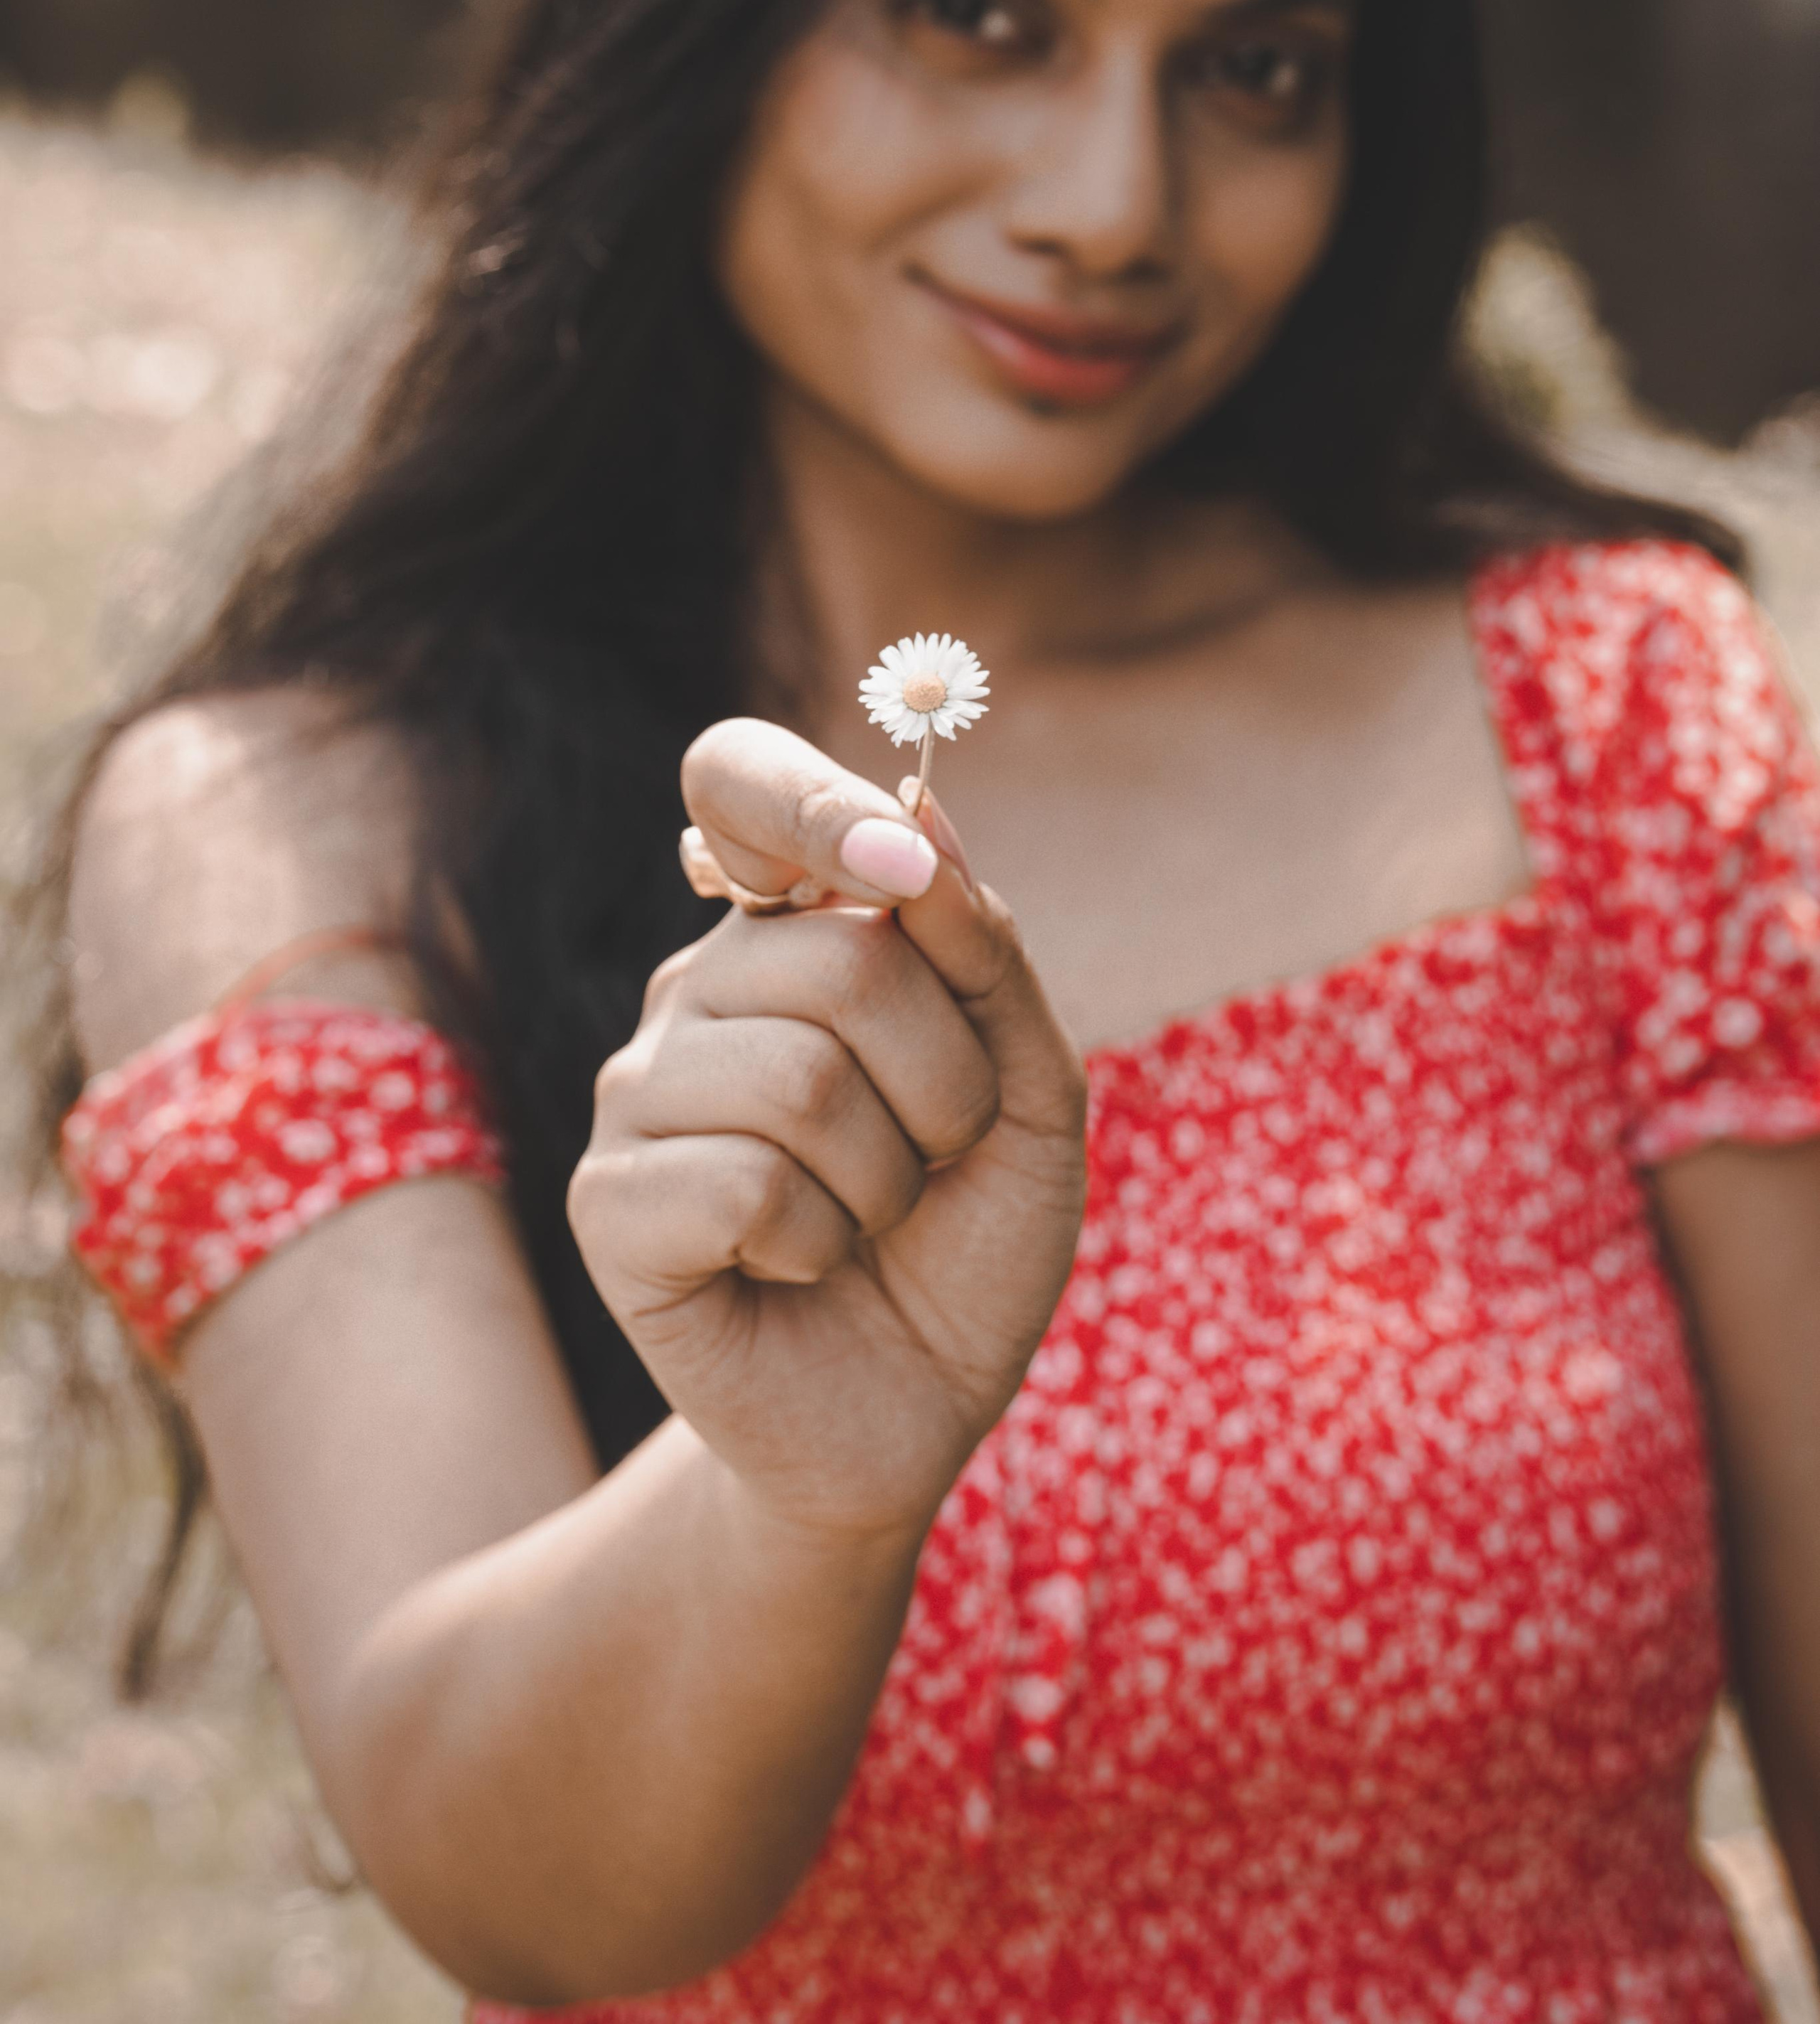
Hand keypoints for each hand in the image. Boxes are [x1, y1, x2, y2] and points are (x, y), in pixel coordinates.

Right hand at [568, 719, 1086, 1542]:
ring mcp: (640, 1090)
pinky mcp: (609, 1204)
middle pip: (842, 957)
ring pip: (802, 1078)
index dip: (808, 796)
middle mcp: (701, 986)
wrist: (915, 1411)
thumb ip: (981, 947)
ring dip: (888, 1178)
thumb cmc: (969, 1237)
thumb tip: (916, 805)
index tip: (897, 862)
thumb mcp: (1030, 1089)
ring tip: (866, 1221)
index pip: (737, 776)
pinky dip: (818, 1243)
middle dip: (947, 1082)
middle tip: (934, 1154)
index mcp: (792, 927)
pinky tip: (797, 1269)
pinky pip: (743, 1183)